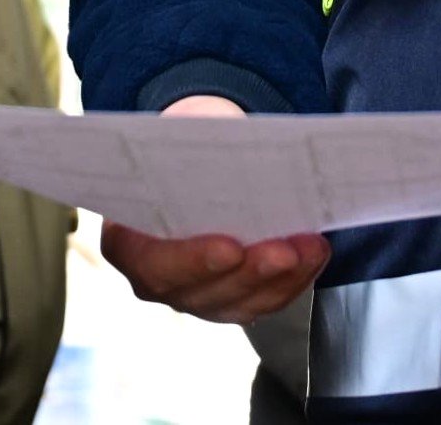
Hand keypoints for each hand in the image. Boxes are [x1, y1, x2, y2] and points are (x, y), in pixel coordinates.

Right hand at [100, 96, 329, 322]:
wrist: (194, 162)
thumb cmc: (180, 151)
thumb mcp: (177, 138)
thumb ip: (191, 148)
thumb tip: (228, 146)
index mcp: (126, 242)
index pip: (154, 264)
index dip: (193, 261)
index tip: (230, 248)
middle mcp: (156, 280)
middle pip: (202, 292)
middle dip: (250, 273)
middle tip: (283, 252)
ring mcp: (195, 296)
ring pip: (240, 302)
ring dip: (280, 279)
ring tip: (309, 249)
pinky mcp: (232, 299)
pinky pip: (265, 300)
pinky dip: (294, 279)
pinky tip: (313, 253)